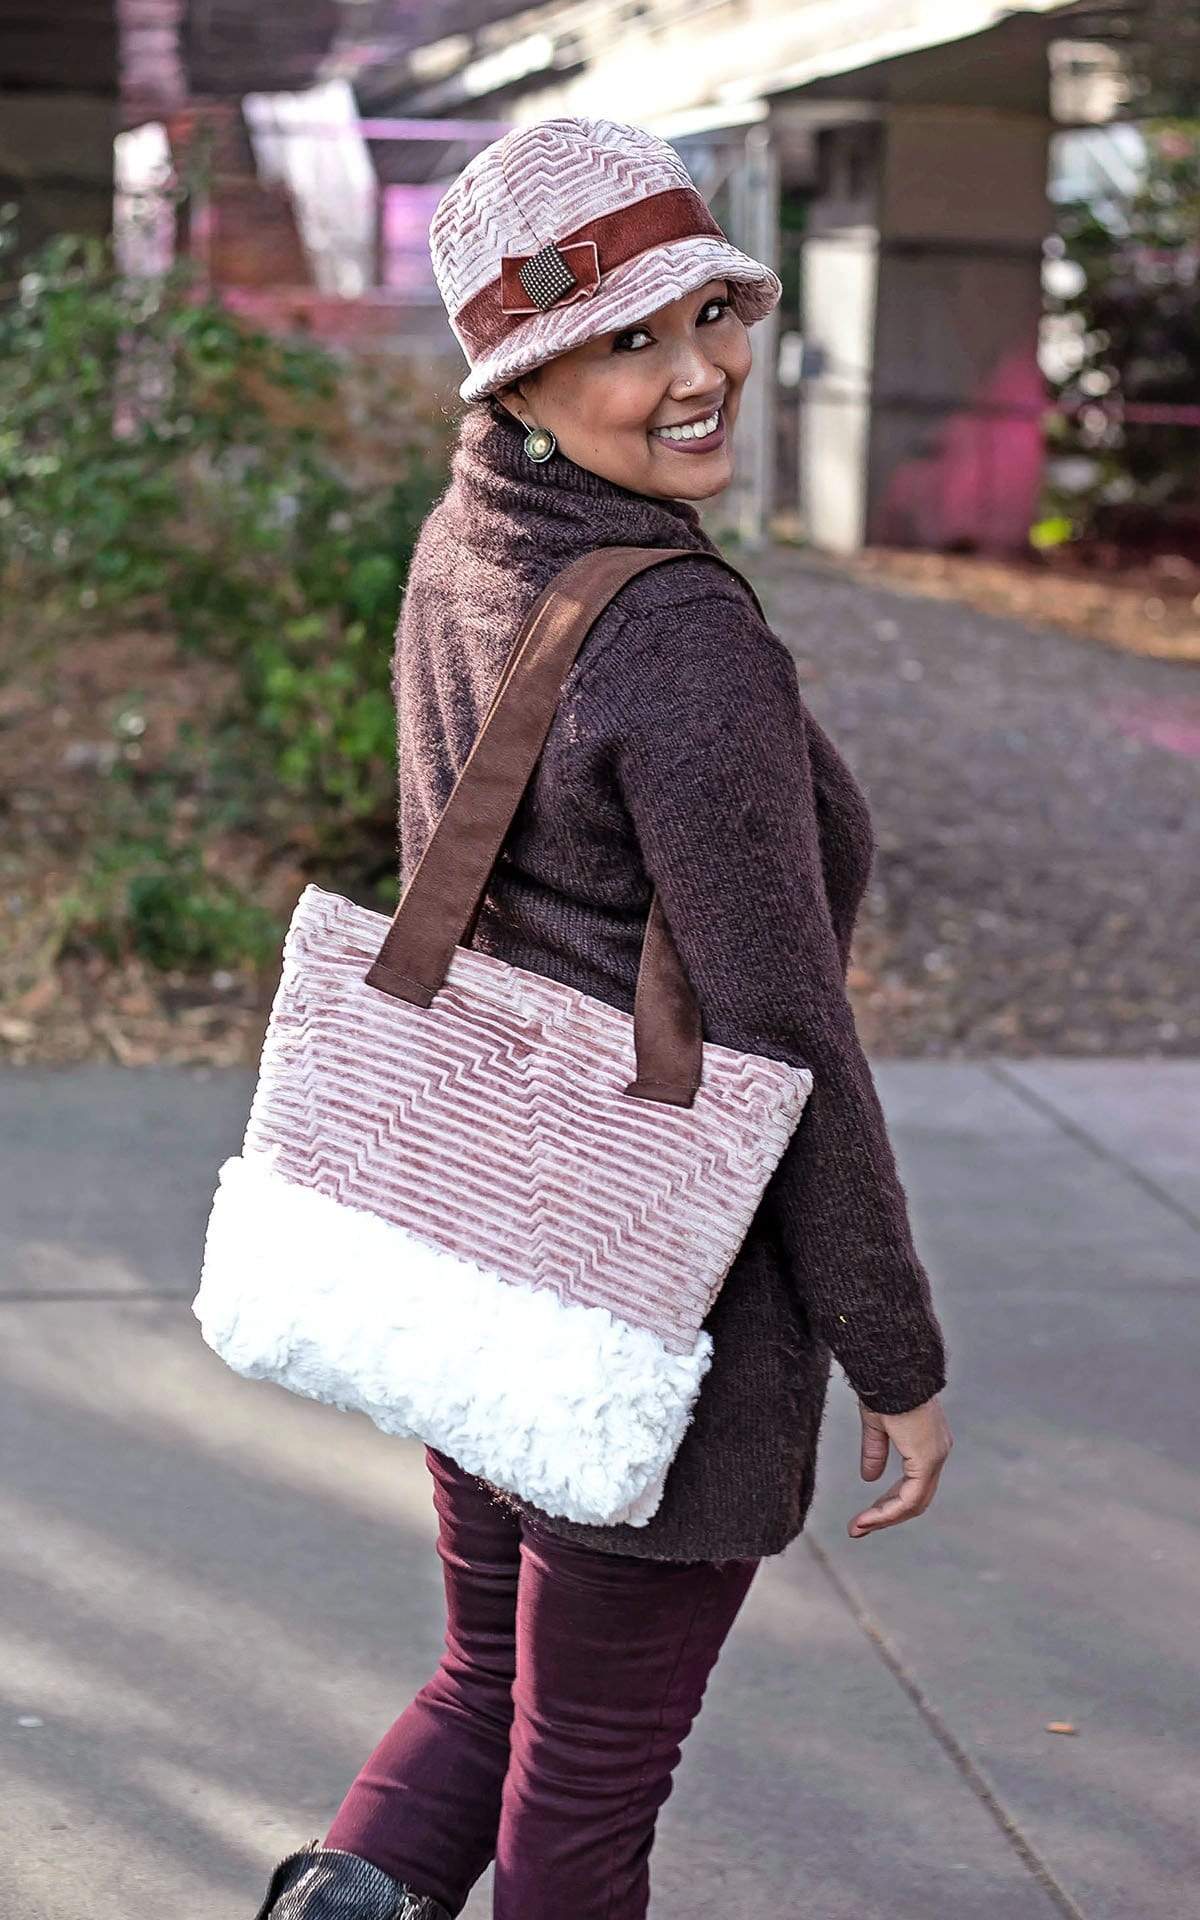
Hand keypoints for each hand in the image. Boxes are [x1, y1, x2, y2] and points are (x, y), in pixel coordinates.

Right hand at [848, 1394, 952, 1537]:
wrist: (892, 1369)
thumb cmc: (884, 1386)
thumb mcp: (876, 1423)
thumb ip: (875, 1450)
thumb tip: (869, 1478)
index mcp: (927, 1443)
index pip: (913, 1484)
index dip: (888, 1501)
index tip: (864, 1516)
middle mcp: (936, 1452)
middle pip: (915, 1498)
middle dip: (885, 1515)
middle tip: (859, 1527)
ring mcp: (934, 1456)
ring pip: (914, 1502)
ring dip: (884, 1518)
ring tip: (858, 1527)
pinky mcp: (927, 1459)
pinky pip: (910, 1497)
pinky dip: (888, 1511)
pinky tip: (869, 1518)